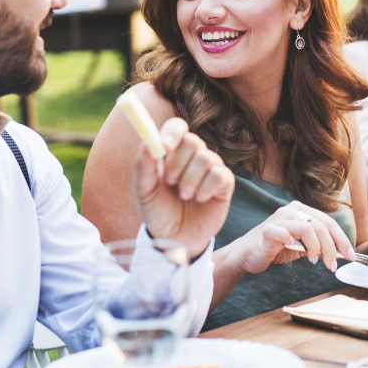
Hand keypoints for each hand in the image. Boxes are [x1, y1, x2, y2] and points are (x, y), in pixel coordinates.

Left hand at [135, 117, 234, 259]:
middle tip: (170, 181)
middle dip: (178, 162)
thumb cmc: (158, 213)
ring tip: (183, 196)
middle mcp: (191, 156)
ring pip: (206, 158)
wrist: (175, 239)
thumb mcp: (144, 192)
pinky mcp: (224, 183)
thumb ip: (144, 168)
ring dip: (190, 179)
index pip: (177, 127)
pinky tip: (199, 199)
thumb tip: (146, 143)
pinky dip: (206, 188)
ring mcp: (210, 168)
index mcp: (171, 152)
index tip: (165, 147)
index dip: (173, 133)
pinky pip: (220, 174)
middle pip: (192, 140)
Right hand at [232, 201, 355, 275]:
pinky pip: (282, 232)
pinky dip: (293, 242)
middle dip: (333, 247)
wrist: (247, 255)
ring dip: (317, 248)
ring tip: (315, 262)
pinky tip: (297, 252)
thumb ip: (318, 243)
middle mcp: (291, 211)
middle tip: (333, 264)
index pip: (328, 222)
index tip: (350, 256)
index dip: (342, 239)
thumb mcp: (301, 245)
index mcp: (301, 211)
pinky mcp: (266, 231)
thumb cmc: (275, 248)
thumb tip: (342, 252)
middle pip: (321, 225)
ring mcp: (278, 219)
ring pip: (308, 228)